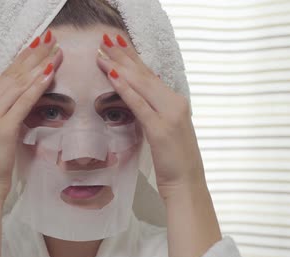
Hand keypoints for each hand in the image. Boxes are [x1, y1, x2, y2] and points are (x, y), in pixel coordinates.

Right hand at [0, 30, 62, 197]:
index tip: (38, 45)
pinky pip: (24, 102)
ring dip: (40, 66)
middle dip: (34, 56)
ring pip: (20, 84)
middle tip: (52, 40)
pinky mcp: (3, 127)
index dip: (23, 59)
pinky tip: (48, 73)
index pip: (4, 75)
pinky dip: (37, 86)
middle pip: (13, 75)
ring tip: (55, 51)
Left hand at [96, 33, 206, 199]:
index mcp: (176, 102)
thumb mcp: (166, 131)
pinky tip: (112, 76)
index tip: (117, 45)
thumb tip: (137, 101)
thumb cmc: (175, 161)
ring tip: (102, 52)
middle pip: (145, 74)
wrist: (187, 183)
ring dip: (119, 66)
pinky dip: (124, 89)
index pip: (151, 75)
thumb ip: (155, 113)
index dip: (133, 59)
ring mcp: (169, 115)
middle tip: (104, 40)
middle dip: (123, 56)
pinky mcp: (160, 129)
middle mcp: (175, 103)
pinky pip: (139, 104)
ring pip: (141, 84)